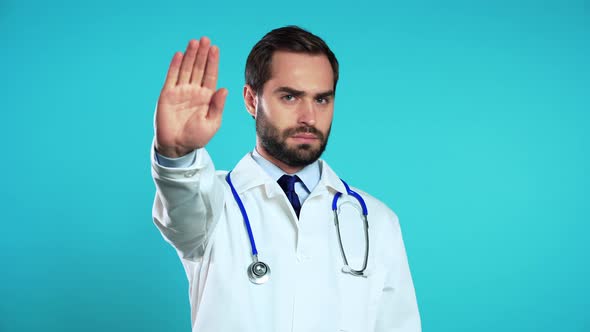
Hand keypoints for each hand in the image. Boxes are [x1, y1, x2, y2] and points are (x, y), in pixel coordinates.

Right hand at [154, 37, 227, 157]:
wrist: (177, 147)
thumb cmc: (196, 137)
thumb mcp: (212, 123)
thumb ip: (217, 106)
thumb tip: (224, 89)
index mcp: (206, 97)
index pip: (211, 75)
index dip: (213, 62)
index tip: (215, 49)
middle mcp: (194, 91)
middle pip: (199, 68)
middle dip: (202, 54)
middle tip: (205, 39)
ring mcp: (180, 92)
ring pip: (186, 69)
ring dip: (190, 56)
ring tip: (194, 42)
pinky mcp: (167, 95)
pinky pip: (172, 77)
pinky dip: (175, 66)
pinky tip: (180, 55)